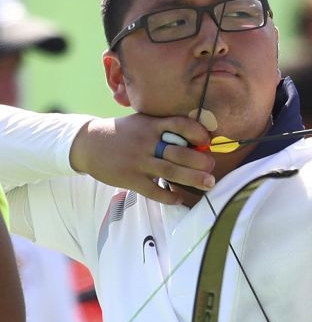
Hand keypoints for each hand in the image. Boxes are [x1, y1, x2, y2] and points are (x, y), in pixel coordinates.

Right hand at [69, 114, 214, 204]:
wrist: (88, 144)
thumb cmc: (124, 133)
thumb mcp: (143, 122)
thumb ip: (165, 127)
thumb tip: (197, 138)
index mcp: (151, 125)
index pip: (179, 124)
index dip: (197, 132)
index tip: (207, 140)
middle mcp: (146, 142)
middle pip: (179, 152)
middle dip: (200, 160)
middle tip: (212, 166)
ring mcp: (138, 161)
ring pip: (170, 171)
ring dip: (192, 178)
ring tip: (209, 183)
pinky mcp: (129, 178)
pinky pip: (153, 190)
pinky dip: (168, 196)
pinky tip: (179, 199)